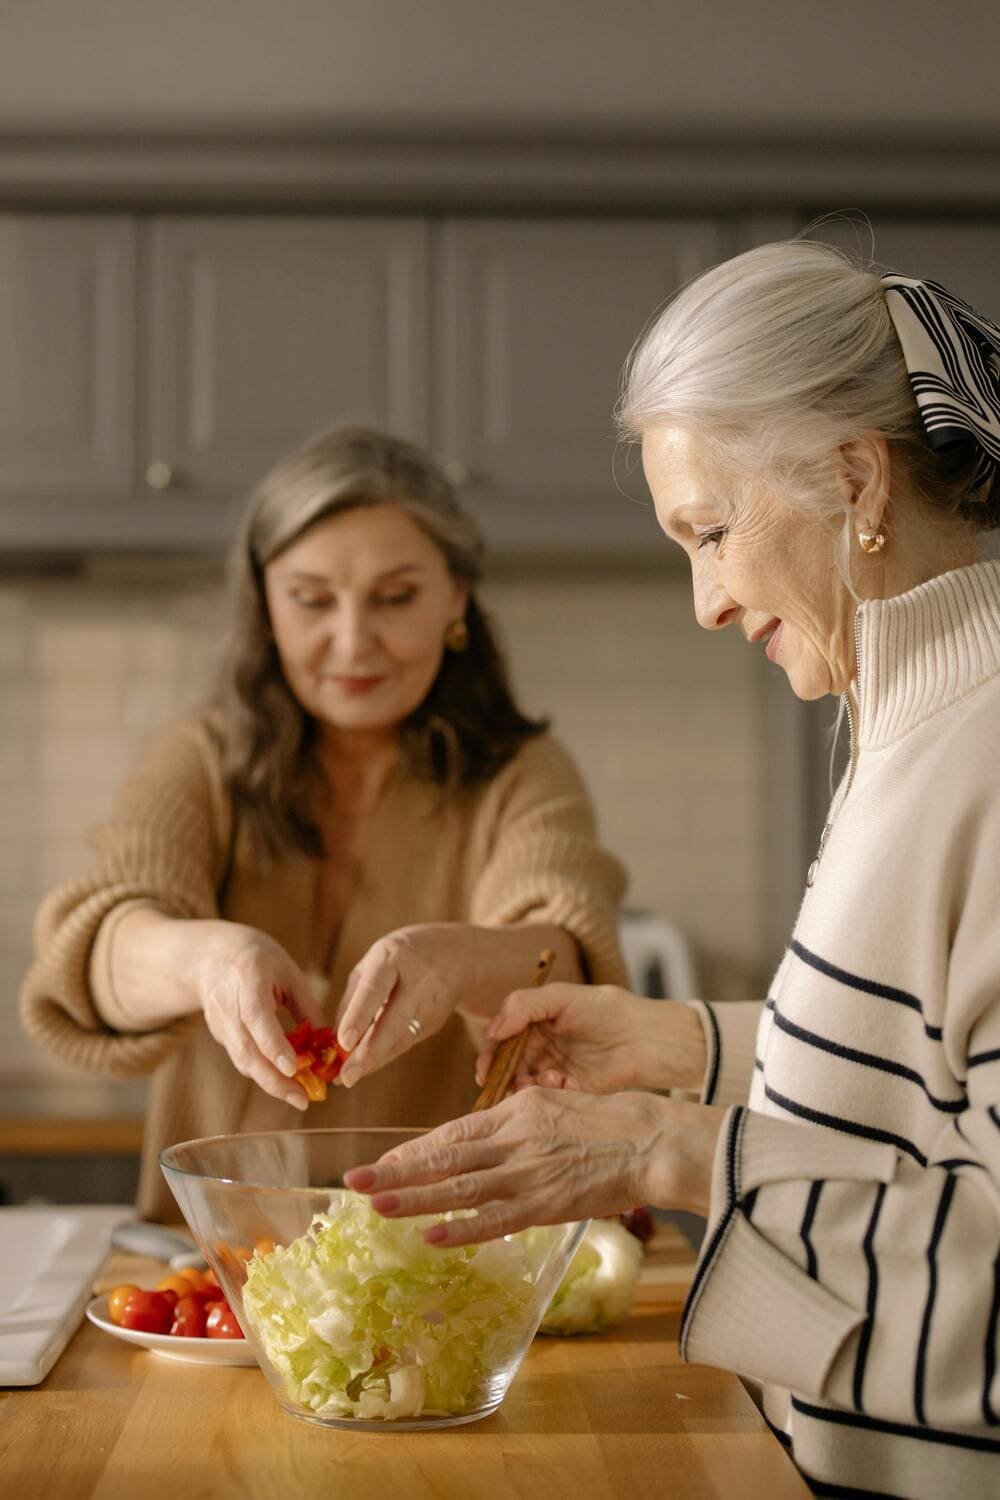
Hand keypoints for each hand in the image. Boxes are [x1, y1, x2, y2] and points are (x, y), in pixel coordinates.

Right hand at [191, 921, 325, 1109]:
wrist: (210, 955)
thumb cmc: (259, 959)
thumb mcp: (288, 972)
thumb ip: (307, 1006)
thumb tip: (327, 1041)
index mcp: (248, 978)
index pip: (256, 1016)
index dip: (273, 1045)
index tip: (293, 1068)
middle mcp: (227, 1003)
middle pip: (246, 1049)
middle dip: (274, 1080)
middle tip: (302, 1099)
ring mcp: (218, 1022)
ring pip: (242, 1059)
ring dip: (269, 1082)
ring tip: (299, 1096)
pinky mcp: (218, 1035)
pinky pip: (242, 1058)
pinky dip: (262, 1072)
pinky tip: (284, 1081)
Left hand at [334, 924, 469, 1086]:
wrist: (456, 954)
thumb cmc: (400, 958)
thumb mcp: (374, 963)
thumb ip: (353, 997)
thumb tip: (332, 1038)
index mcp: (393, 958)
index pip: (375, 989)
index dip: (359, 1016)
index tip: (342, 1042)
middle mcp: (416, 980)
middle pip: (394, 1020)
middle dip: (369, 1051)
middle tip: (346, 1076)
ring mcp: (430, 1003)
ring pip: (401, 1037)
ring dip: (374, 1060)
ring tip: (348, 1077)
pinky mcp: (436, 1021)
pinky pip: (406, 1042)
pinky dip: (384, 1056)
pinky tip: (365, 1067)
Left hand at [344, 1088, 724, 1244]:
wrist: (654, 1140)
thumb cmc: (613, 1122)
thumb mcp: (557, 1105)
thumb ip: (520, 1125)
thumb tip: (488, 1143)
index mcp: (517, 1111)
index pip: (453, 1133)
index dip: (413, 1150)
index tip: (382, 1162)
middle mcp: (514, 1139)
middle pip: (444, 1157)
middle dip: (396, 1171)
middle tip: (354, 1183)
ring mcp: (528, 1172)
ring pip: (459, 1187)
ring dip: (414, 1199)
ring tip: (377, 1207)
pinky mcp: (546, 1203)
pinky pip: (495, 1219)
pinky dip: (460, 1228)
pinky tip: (429, 1235)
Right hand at [475, 983, 706, 1094]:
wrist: (645, 1037)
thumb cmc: (606, 1009)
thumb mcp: (562, 996)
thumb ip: (524, 1005)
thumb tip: (494, 1028)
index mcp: (533, 1024)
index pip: (500, 1042)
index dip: (488, 1057)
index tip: (483, 1072)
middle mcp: (540, 1048)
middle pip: (508, 1068)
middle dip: (506, 1077)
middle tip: (515, 1082)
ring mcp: (554, 1071)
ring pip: (525, 1086)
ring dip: (529, 1086)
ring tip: (550, 1078)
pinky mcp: (570, 1092)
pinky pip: (549, 1099)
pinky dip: (551, 1094)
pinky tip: (566, 1083)